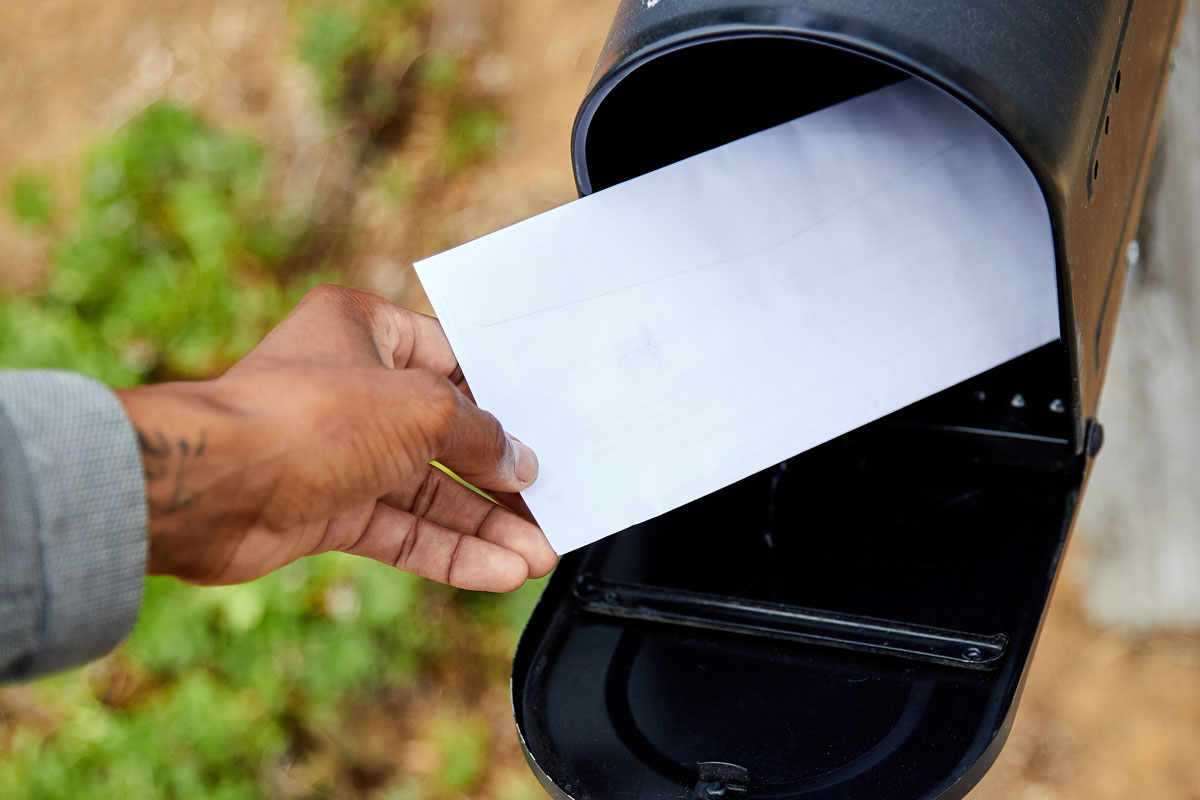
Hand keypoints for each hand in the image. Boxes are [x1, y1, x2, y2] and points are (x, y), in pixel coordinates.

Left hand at [117, 285, 556, 589]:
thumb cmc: (304, 417)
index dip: (501, 397)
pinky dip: (448, 550)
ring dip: (483, 524)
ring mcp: (340, 452)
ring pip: (428, 491)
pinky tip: (497, 572)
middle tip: (551, 503)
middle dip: (499, 476)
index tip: (543, 430)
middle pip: (445, 434)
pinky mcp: (328, 509)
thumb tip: (519, 463)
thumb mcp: (419, 409)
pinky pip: (402, 530)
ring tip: (539, 554)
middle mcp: (352, 387)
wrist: (207, 489)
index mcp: (365, 330)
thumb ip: (480, 435)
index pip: (452, 359)